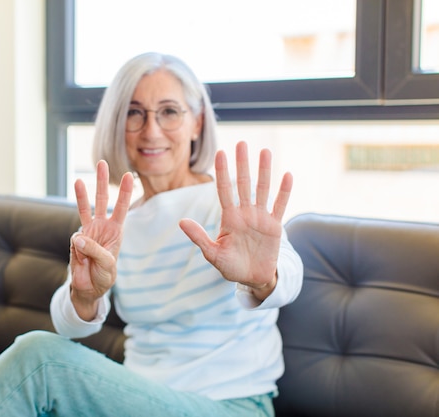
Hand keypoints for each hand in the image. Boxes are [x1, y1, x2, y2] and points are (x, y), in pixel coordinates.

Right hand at [70, 160, 132, 319]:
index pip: (121, 208)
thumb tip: (78, 237)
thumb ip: (94, 250)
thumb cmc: (104, 276)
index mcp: (116, 231)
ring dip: (83, 194)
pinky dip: (78, 244)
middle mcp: (102, 227)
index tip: (129, 175)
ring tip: (80, 179)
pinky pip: (75, 237)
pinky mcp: (76, 241)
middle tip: (102, 163)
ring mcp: (88, 232)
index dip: (125, 192)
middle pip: (103, 200)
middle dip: (103, 182)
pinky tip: (81, 253)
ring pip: (85, 209)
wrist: (89, 288)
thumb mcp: (107, 265)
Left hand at [179, 141, 292, 300]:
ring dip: (264, 171)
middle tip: (242, 143)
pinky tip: (286, 175)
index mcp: (229, 218)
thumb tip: (181, 221)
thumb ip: (199, 237)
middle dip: (242, 164)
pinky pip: (280, 206)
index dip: (222, 172)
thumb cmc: (231, 266)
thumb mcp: (212, 254)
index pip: (224, 190)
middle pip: (243, 184)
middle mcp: (245, 214)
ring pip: (262, 189)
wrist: (253, 279)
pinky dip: (284, 192)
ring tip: (265, 151)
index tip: (220, 153)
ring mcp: (260, 218)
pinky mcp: (275, 226)